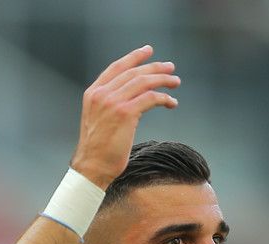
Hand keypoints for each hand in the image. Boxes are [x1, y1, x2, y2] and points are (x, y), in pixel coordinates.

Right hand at [70, 45, 180, 188]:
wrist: (92, 166)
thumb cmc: (99, 150)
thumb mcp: (100, 121)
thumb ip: (111, 106)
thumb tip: (133, 101)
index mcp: (94, 93)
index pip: (116, 68)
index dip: (134, 57)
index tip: (148, 51)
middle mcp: (102, 94)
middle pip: (133, 72)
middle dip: (154, 68)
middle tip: (171, 67)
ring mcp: (113, 102)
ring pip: (143, 82)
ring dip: (162, 80)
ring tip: (175, 82)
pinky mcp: (125, 113)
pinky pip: (150, 98)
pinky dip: (163, 98)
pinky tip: (172, 102)